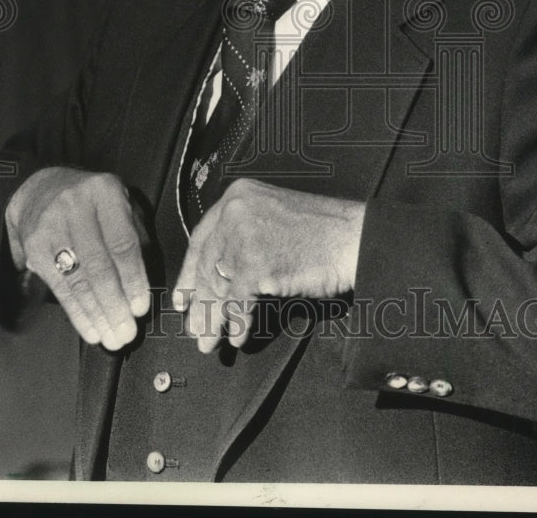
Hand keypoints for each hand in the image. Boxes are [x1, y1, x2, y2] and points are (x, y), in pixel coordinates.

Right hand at [5, 167, 150, 349]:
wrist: (40, 190)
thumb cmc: (94, 204)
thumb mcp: (121, 205)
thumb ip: (136, 236)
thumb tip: (148, 284)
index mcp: (106, 192)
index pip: (122, 242)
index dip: (133, 278)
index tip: (141, 308)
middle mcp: (76, 206)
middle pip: (98, 265)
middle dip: (114, 304)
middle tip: (127, 333)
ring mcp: (51, 227)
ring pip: (77, 280)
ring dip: (96, 315)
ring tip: (112, 339)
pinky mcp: (35, 248)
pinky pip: (59, 287)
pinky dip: (77, 313)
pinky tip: (91, 331)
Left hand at [173, 177, 364, 352]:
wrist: (354, 238)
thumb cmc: (321, 233)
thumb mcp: (272, 218)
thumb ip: (241, 235)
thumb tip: (213, 277)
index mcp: (238, 195)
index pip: (201, 238)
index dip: (188, 273)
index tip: (182, 297)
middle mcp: (236, 210)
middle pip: (206, 265)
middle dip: (200, 303)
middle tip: (195, 328)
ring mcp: (245, 236)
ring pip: (218, 287)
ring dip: (214, 321)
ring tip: (210, 342)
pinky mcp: (257, 264)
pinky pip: (238, 303)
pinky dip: (238, 324)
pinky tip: (239, 337)